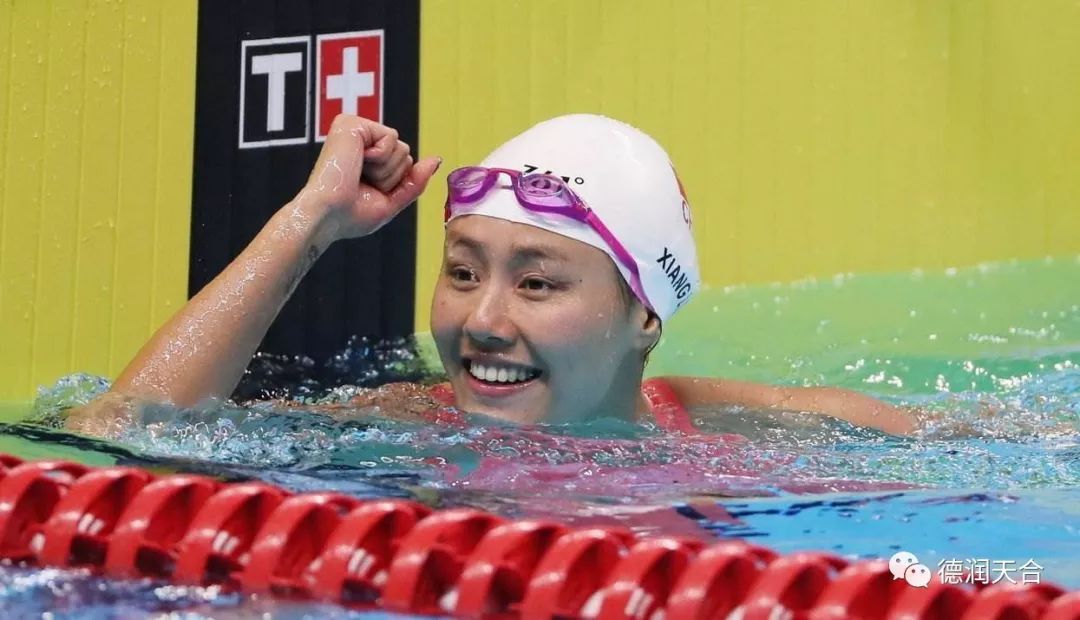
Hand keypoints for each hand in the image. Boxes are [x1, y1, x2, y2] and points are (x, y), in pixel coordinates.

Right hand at [300, 114, 440, 239]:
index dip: (393, 184)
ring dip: (385, 170)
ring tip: (357, 174)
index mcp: (365, 158)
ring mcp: (355, 130)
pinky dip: (380, 157)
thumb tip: (436, 160)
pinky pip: (391, 138)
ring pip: (402, 147)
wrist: (327, 215)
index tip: (367, 192)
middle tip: (362, 184)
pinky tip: (356, 162)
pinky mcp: (352, 123)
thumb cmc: (351, 215)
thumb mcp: (392, 201)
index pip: (403, 164)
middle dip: (391, 176)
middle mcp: (359, 140)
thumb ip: (415, 181)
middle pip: (405, 154)